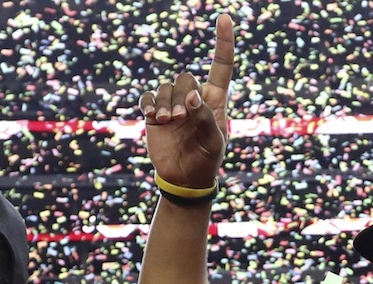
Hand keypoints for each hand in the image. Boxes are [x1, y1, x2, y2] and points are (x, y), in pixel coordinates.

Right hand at [139, 14, 233, 189]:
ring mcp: (173, 105)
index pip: (221, 66)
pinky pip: (148, 97)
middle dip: (181, 95)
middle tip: (180, 118)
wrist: (185, 178)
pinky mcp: (155, 114)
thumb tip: (192, 96)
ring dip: (165, 103)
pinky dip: (149, 104)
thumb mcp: (214, 143)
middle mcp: (193, 97)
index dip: (223, 42)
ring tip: (167, 122)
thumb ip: (205, 118)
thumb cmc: (207, 160)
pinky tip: (153, 117)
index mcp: (215, 100)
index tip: (224, 18)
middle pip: (185, 78)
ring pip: (165, 87)